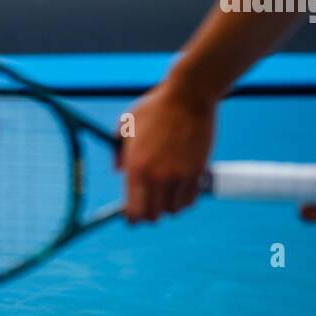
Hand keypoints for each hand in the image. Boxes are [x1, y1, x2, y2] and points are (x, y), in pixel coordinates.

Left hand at [117, 82, 215, 222]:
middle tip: (149, 205)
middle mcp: (157, 176)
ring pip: (173, 211)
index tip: (132, 217)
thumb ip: (117, 151)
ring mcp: (179, 176)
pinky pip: (190, 201)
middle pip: (153, 216)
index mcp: (136, 167)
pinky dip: (184, 200)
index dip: (131, 218)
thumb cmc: (155, 108)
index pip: (133, 211)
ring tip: (165, 194)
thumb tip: (118, 170)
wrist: (188, 97)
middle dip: (149, 214)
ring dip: (168, 206)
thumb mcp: (126, 124)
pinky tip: (179, 189)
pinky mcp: (197, 173)